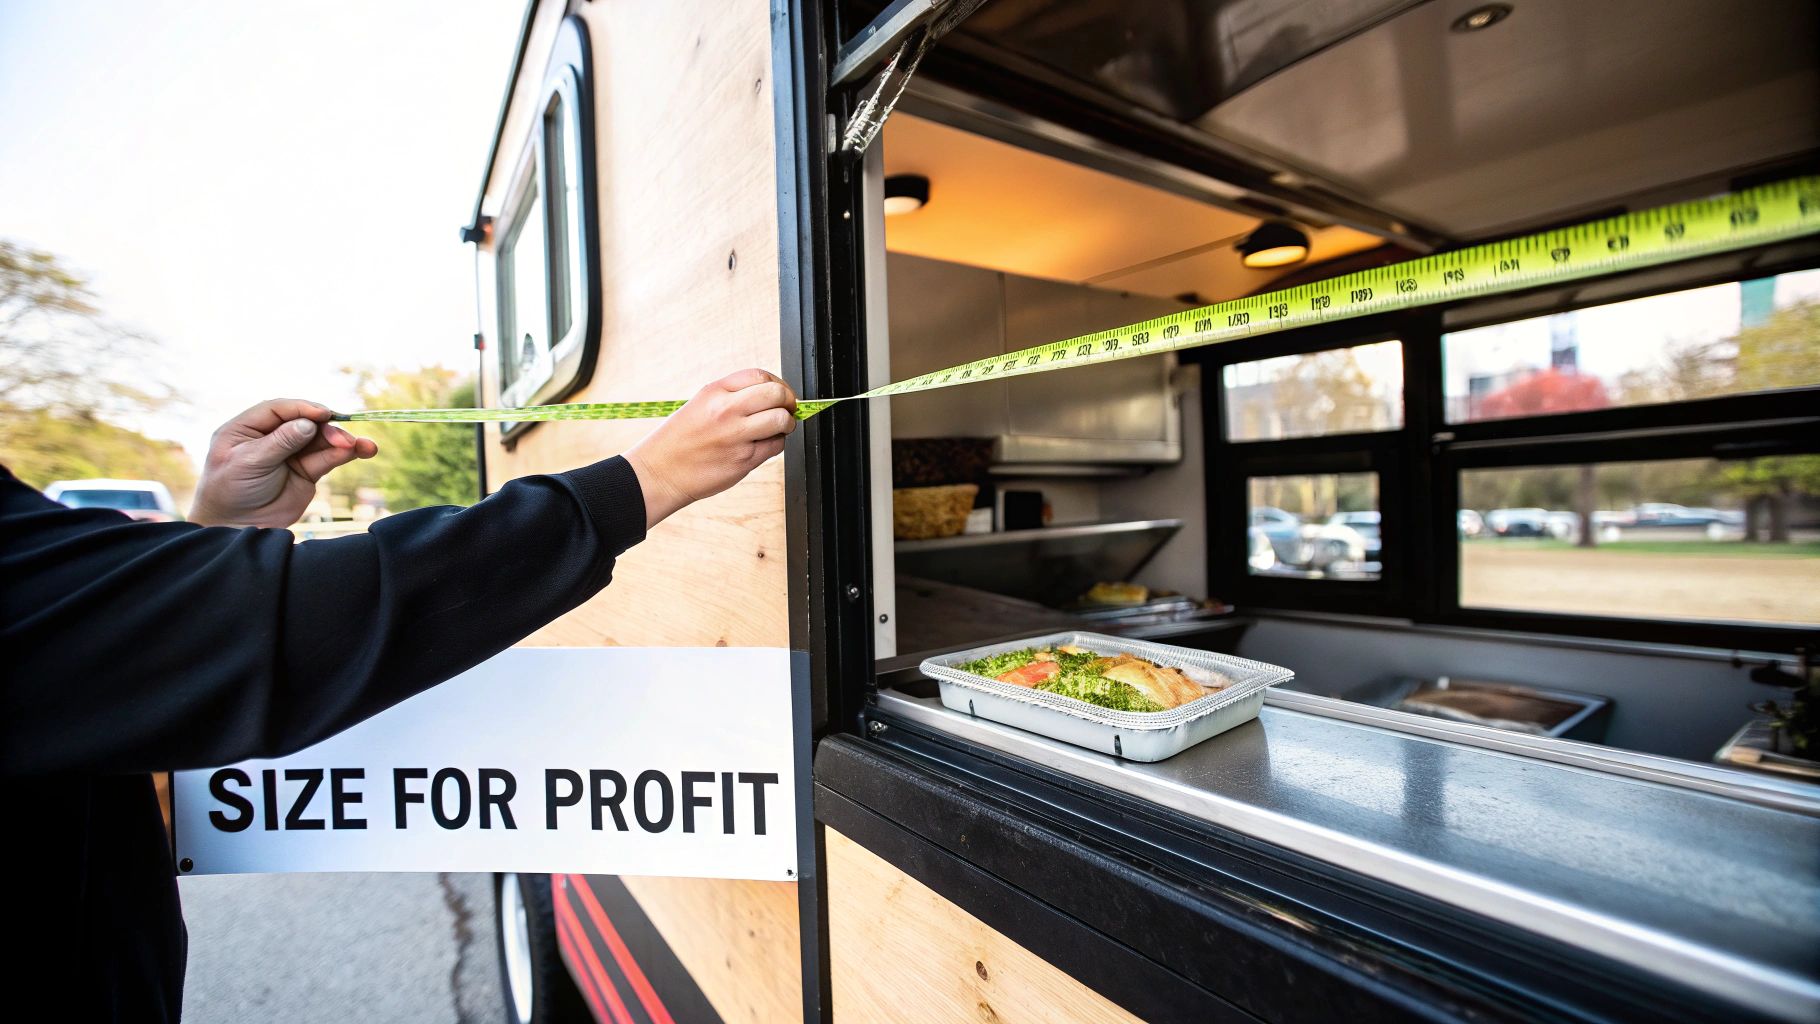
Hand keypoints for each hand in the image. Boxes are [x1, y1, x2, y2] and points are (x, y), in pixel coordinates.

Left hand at [189, 399, 378, 527]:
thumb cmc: (232, 491)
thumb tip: (308, 424)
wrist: (238, 528)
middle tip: (344, 440)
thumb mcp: (250, 463)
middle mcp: (270, 437)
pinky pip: (328, 458)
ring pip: (320, 440)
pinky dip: (345, 454)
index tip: (324, 413)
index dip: (302, 408)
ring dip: (343, 441)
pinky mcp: (306, 471)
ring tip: (365, 447)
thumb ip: (280, 442)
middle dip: (327, 429)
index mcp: (246, 428)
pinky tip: (362, 451)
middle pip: (304, 423)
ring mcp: (290, 454)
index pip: (278, 409)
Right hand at [624, 369, 796, 529]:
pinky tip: (763, 445)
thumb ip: (734, 397)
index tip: (780, 393)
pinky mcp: (743, 460)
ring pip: (781, 420)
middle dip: (789, 401)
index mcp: (714, 391)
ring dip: (787, 423)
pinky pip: (775, 446)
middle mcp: (726, 410)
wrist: (659, 472)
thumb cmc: (680, 439)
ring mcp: (735, 436)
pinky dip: (776, 444)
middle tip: (788, 409)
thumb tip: (773, 395)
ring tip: (779, 428)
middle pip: (777, 394)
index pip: (760, 376)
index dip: (778, 383)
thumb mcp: (701, 404)